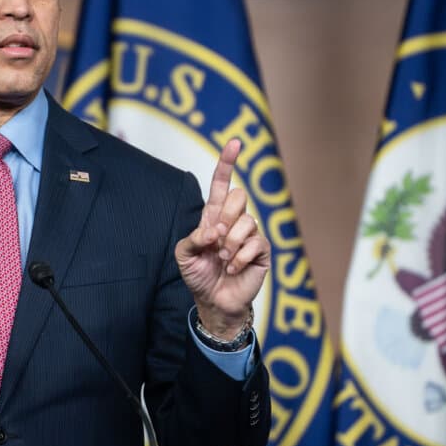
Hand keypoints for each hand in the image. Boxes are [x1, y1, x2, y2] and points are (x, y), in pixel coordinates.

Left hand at [174, 139, 269, 338]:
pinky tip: (233, 269)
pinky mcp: (261, 251)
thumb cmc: (198, 275)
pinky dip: (239, 258)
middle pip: (238, 197)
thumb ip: (192, 238)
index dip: (228, 163)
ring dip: (229, 245)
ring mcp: (250, 234)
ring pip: (247, 222)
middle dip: (225, 218)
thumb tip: (213, 231)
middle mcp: (234, 220)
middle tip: (216, 241)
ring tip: (222, 260)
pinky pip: (255, 243)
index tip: (235, 143)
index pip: (222, 183)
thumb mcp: (183, 254)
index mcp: (214, 215)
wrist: (213, 301)